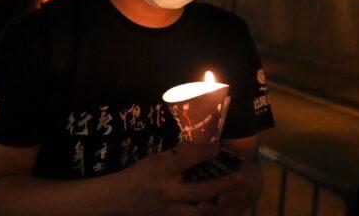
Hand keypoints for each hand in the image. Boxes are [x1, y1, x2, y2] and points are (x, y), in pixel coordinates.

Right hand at [122, 143, 244, 214]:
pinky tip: (218, 209)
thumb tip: (195, 148)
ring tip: (235, 198)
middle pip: (201, 190)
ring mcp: (170, 209)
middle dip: (223, 185)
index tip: (219, 148)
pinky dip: (207, 214)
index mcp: (161, 171)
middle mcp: (168, 191)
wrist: (118, 199)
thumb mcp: (152, 160)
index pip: (186, 160)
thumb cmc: (135, 175)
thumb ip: (173, 156)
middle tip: (240, 178)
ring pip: (201, 212)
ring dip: (220, 206)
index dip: (204, 153)